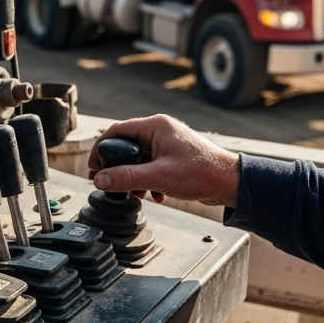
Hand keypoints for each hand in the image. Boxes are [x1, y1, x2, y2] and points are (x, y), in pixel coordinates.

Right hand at [88, 115, 240, 206]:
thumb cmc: (202, 174)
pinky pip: (151, 166)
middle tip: (108, 184)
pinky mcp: (174, 158)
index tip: (92, 168)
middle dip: (118, 167)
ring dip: (134, 178)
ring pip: (139, 159)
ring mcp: (168, 144)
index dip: (101, 149)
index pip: (117, 131)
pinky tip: (155, 196)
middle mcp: (161, 131)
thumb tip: (100, 180)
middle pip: (127, 146)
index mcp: (156, 126)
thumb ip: (128, 178)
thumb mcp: (159, 177)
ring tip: (135, 194)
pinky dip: (148, 181)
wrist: (230, 183)